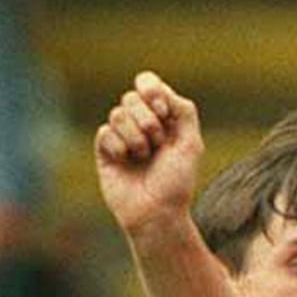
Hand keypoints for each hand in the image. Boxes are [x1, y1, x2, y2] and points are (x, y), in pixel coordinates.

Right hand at [94, 71, 203, 237]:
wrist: (157, 213)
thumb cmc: (176, 182)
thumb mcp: (191, 143)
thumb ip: (183, 110)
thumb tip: (161, 90)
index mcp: (161, 117)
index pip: (147, 83)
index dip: (152, 90)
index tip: (163, 112)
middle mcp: (139, 124)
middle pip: (131, 97)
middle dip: (147, 120)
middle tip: (157, 144)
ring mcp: (121, 137)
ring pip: (117, 113)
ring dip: (135, 137)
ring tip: (143, 157)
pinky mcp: (105, 152)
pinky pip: (104, 132)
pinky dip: (118, 147)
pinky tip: (125, 161)